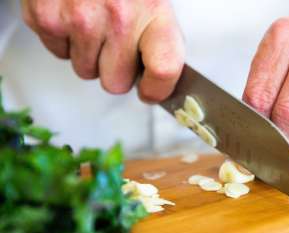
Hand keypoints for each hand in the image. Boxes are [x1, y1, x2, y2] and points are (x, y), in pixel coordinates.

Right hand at [21, 0, 184, 101]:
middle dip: (115, 69)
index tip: (150, 89)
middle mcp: (117, 17)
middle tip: (116, 42)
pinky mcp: (46, 17)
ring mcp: (78, 18)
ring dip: (90, 54)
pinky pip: (59, 54)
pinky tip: (73, 15)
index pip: (163, 69)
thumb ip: (160, 40)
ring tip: (94, 22)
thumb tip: (160, 79)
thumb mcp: (154, 1)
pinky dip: (65, 40)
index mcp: (153, 11)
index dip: (157, 89)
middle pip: (115, 83)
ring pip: (85, 71)